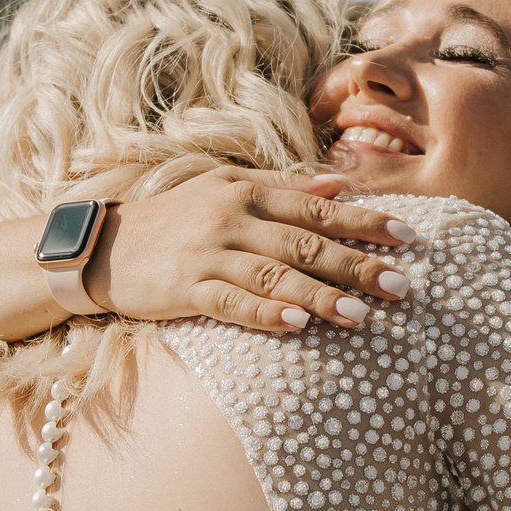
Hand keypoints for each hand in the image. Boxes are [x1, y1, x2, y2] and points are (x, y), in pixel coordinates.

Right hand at [85, 166, 414, 332]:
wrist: (102, 246)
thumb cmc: (173, 219)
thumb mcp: (224, 188)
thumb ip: (283, 186)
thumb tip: (340, 183)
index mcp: (247, 191)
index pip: (318, 207)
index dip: (365, 222)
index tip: (408, 237)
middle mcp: (232, 217)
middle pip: (306, 242)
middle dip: (357, 265)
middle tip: (401, 286)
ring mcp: (208, 253)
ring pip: (274, 276)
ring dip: (320, 297)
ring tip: (361, 317)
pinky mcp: (185, 288)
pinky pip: (232, 303)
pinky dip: (266, 315)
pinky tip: (297, 327)